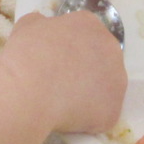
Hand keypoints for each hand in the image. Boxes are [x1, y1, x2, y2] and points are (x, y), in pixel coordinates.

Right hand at [0, 11, 127, 135]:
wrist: (29, 90)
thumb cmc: (26, 54)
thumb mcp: (27, 26)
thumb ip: (42, 24)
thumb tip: (44, 28)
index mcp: (90, 25)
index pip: (85, 35)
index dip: (70, 49)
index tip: (56, 60)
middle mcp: (111, 49)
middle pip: (101, 60)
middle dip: (84, 71)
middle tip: (60, 82)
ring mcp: (117, 81)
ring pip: (104, 89)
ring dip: (88, 95)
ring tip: (62, 102)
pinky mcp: (113, 109)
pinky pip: (101, 115)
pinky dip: (87, 119)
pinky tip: (67, 119)